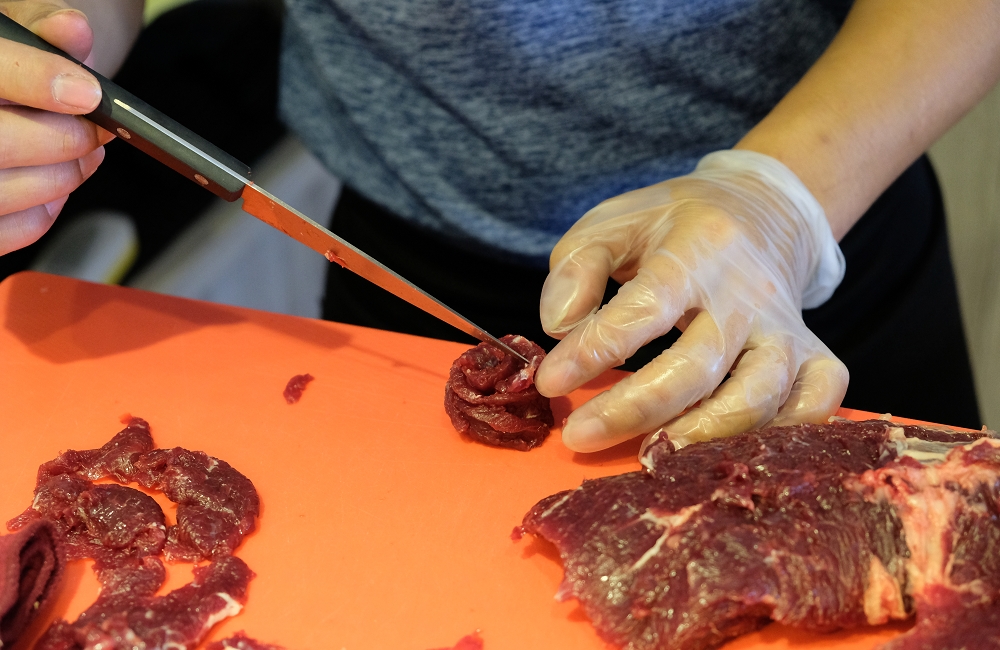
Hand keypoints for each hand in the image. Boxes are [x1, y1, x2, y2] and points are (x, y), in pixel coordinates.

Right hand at [0, 1, 111, 255]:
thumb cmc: (5, 67)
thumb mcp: (16, 34)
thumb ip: (44, 31)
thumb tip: (74, 30)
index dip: (37, 81)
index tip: (88, 92)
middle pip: (1, 143)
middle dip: (65, 138)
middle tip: (94, 130)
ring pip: (9, 191)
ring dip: (66, 174)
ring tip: (82, 152)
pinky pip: (16, 229)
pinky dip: (47, 208)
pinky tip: (54, 180)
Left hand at [534, 150, 848, 451]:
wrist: (761, 208)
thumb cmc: (673, 224)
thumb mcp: (614, 223)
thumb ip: (577, 267)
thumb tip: (559, 326)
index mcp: (695, 249)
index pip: (646, 308)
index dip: (596, 350)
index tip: (550, 381)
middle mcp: (747, 292)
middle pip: (699, 365)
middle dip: (635, 409)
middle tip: (579, 436)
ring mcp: (785, 326)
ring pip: (758, 395)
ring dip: (703, 435)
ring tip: (649, 457)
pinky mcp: (813, 351)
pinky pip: (817, 401)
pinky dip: (784, 434)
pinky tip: (729, 452)